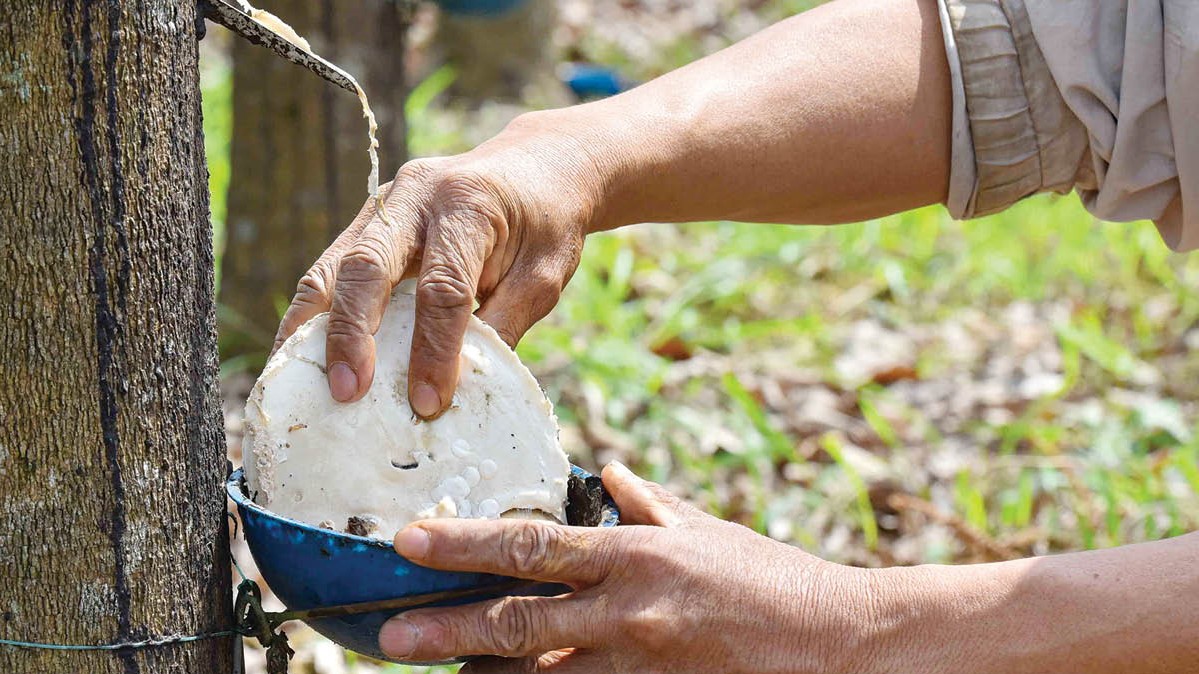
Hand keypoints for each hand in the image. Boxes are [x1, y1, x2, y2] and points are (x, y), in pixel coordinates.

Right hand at [273, 111, 604, 416]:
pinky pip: (328, 270)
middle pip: (368, 265)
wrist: (532, 168)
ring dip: (314, 328)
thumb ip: (505, 324)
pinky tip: (297, 356)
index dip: (433, 348)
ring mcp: (383, 205)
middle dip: (352, 332)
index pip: (444, 286)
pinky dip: (311, 315)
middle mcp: (416, 195)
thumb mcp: (543, 276)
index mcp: (469, 205)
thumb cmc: (543, 227)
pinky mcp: (366, 222)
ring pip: (333, 266)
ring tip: (300, 382)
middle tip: (348, 392)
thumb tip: (458, 388)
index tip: (429, 402)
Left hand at [377, 463, 877, 672]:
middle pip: (520, 620)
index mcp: (637, 554)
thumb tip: (612, 473)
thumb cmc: (773, 580)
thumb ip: (651, 504)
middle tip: (389, 638)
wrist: (840, 643)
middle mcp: (629, 609)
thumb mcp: (709, 530)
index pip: (533, 545)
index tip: (410, 541)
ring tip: (441, 673)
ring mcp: (641, 663)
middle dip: (448, 628)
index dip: (466, 543)